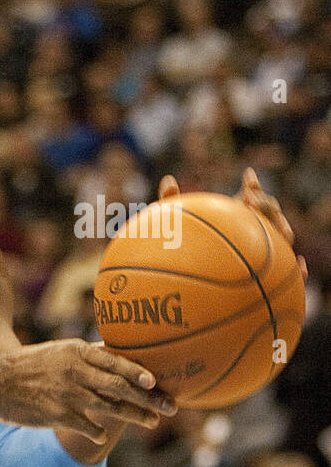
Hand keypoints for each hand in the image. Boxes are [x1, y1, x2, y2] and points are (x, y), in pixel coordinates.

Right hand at [0, 339, 176, 443]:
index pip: (116, 361)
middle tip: (172, 407)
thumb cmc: (24, 367)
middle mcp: (75, 371)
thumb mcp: (55, 351)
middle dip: (150, 398)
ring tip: (153, 422)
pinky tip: (103, 435)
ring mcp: (67, 394)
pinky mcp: (57, 415)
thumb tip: (113, 353)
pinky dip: (99, 431)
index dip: (139, 373)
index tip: (157, 382)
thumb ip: (84, 355)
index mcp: (75, 351)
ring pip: (111, 407)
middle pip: (121, 386)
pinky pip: (88, 426)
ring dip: (136, 416)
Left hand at [159, 168, 306, 279]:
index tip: (246, 177)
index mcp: (236, 216)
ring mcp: (263, 250)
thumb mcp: (173, 228)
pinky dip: (298, 269)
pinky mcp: (268, 275)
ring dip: (281, 228)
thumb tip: (167, 180)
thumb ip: (171, 203)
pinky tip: (299, 266)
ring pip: (283, 237)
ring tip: (276, 230)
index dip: (252, 187)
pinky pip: (289, 274)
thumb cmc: (181, 254)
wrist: (194, 288)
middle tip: (248, 201)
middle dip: (264, 203)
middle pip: (269, 210)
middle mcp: (252, 229)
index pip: (250, 196)